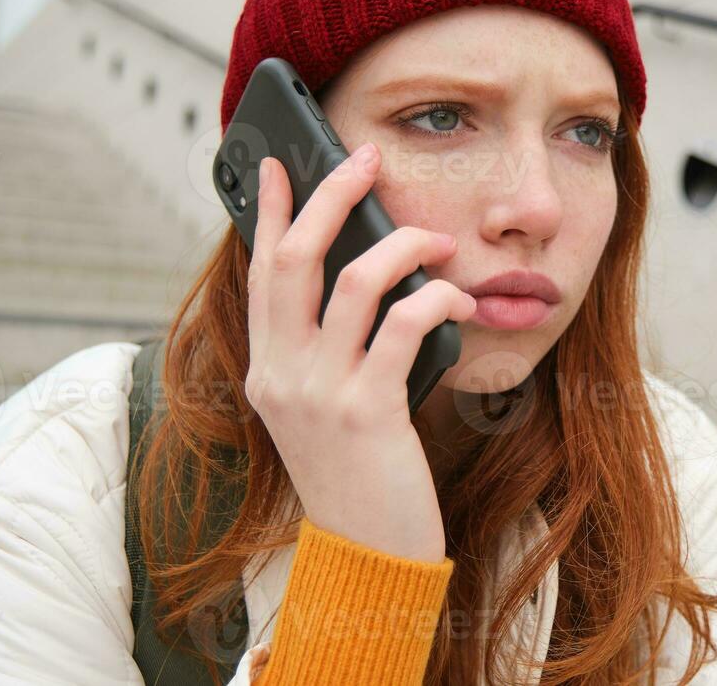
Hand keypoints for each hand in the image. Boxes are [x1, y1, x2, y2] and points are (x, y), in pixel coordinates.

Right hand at [244, 144, 476, 562]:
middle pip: (295, 259)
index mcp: (267, 370)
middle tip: (367, 161)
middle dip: (332, 198)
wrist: (367, 557)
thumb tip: (363, 274)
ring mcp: (320, 393)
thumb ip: (328, 349)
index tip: (280, 164)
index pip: (260, 272)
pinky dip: (435, 298)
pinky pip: (404, 326)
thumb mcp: (324, 408)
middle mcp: (282, 375)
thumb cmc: (359, 474)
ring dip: (400, 246)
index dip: (268, 212)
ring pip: (351, 283)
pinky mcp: (367, 411)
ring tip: (435, 241)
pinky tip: (456, 297)